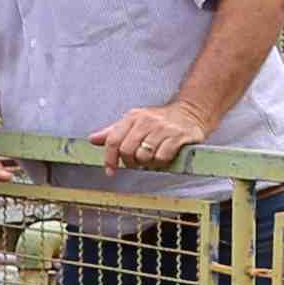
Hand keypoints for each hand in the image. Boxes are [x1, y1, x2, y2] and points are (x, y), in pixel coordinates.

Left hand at [88, 101, 214, 172]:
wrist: (191, 113)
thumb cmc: (158, 121)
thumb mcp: (134, 123)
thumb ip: (113, 132)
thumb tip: (92, 139)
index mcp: (132, 117)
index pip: (113, 140)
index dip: (109, 159)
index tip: (111, 171)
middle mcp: (146, 121)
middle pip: (127, 150)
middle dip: (130, 162)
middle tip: (137, 162)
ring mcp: (162, 128)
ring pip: (144, 155)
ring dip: (147, 163)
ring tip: (152, 158)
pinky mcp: (178, 136)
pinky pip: (162, 157)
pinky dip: (160, 162)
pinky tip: (164, 157)